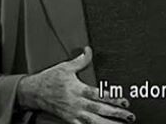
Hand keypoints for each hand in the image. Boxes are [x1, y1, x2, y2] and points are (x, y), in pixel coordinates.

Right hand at [16, 46, 134, 123]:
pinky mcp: (70, 120)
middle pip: (100, 110)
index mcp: (78, 89)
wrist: (35, 92)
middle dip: (116, 113)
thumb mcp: (66, 66)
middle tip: (130, 115)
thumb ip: (81, 60)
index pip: (99, 94)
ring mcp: (74, 114)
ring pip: (94, 122)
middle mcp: (77, 103)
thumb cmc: (50, 78)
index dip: (112, 97)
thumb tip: (89, 50)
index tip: (124, 100)